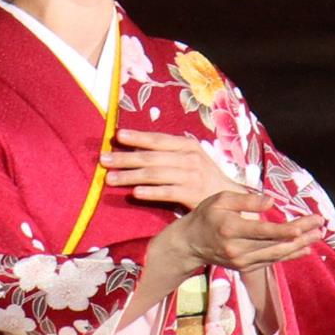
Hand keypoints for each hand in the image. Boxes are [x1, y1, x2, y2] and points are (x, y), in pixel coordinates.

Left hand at [102, 129, 245, 209]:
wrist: (230, 199)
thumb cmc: (203, 178)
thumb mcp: (189, 159)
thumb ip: (167, 154)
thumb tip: (135, 150)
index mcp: (188, 146)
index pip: (158, 139)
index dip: (138, 137)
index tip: (117, 135)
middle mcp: (190, 158)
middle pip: (152, 157)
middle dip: (125, 158)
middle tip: (103, 159)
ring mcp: (192, 176)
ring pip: (155, 175)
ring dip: (130, 176)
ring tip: (110, 179)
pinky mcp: (193, 195)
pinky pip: (167, 192)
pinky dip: (150, 192)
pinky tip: (134, 193)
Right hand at [145, 191, 323, 279]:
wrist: (189, 244)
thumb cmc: (206, 216)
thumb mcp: (220, 199)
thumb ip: (246, 199)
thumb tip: (271, 202)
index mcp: (231, 229)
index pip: (267, 231)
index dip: (292, 227)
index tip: (311, 220)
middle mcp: (237, 249)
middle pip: (277, 244)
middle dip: (302, 236)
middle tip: (322, 226)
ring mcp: (241, 261)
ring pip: (277, 255)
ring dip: (300, 246)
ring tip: (318, 236)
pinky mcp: (244, 268)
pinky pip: (271, 262)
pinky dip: (289, 256)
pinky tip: (304, 249)